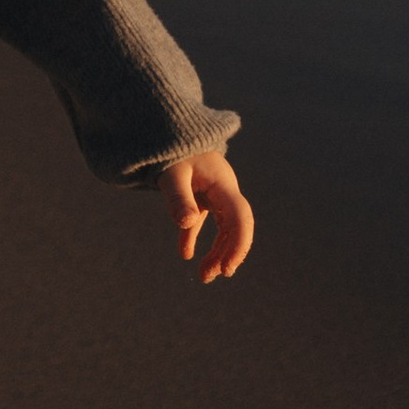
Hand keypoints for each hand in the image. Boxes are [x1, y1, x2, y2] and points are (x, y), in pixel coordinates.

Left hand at [160, 152, 253, 283]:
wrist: (168, 132)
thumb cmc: (173, 151)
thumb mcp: (172, 174)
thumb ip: (178, 198)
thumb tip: (186, 224)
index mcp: (223, 185)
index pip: (240, 218)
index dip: (238, 244)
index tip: (227, 268)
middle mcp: (224, 191)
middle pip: (236, 227)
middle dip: (229, 253)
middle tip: (218, 275)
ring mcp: (215, 195)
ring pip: (223, 229)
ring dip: (216, 251)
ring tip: (204, 276)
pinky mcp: (202, 197)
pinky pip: (204, 222)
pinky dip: (195, 238)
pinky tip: (185, 255)